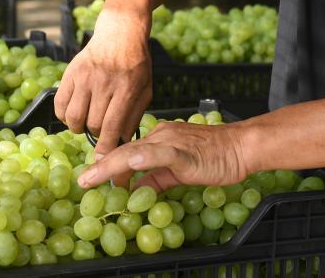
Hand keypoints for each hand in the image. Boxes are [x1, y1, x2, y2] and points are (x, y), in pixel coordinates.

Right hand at [54, 10, 152, 156]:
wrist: (120, 32)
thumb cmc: (136, 63)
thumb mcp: (146, 89)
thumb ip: (135, 116)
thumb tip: (122, 142)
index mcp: (127, 88)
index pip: (112, 126)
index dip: (107, 147)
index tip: (103, 159)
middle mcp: (104, 83)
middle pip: (92, 124)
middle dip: (96, 135)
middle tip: (100, 132)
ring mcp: (85, 77)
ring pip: (73, 117)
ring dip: (79, 127)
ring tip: (86, 122)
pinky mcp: (70, 72)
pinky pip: (59, 104)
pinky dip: (64, 115)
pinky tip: (74, 113)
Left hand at [78, 120, 249, 191]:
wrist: (241, 146)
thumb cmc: (216, 158)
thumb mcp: (180, 171)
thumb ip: (157, 178)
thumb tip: (136, 189)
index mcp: (159, 138)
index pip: (127, 151)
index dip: (107, 164)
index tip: (91, 178)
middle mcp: (160, 135)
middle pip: (123, 150)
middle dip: (100, 166)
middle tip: (82, 181)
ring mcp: (170, 141)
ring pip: (132, 152)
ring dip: (108, 166)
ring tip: (90, 179)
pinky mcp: (181, 152)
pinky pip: (156, 155)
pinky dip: (138, 161)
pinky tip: (124, 169)